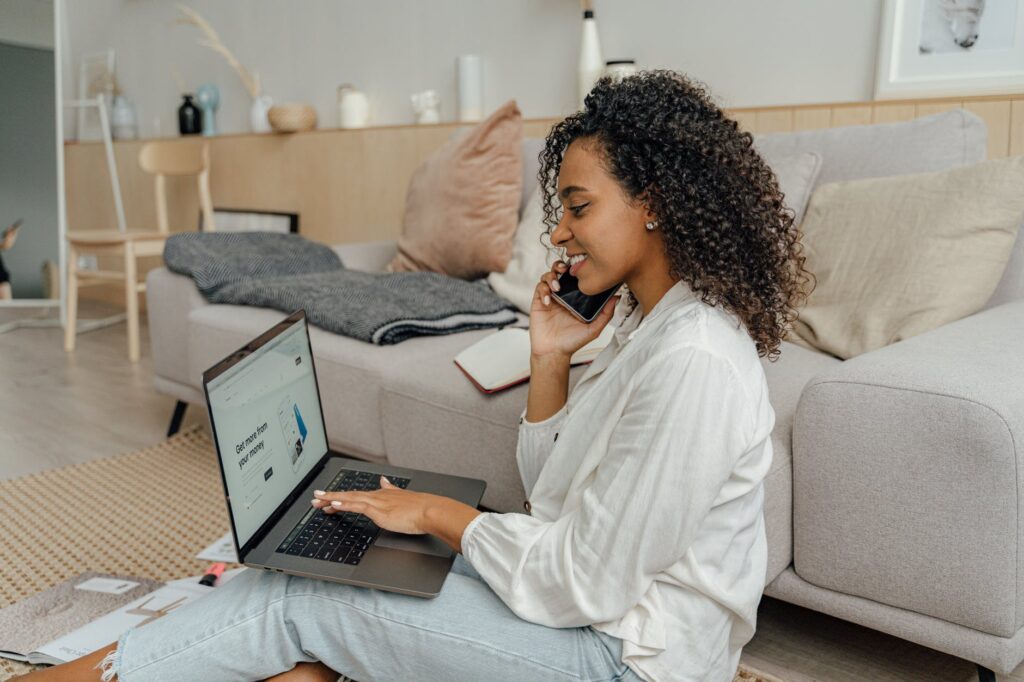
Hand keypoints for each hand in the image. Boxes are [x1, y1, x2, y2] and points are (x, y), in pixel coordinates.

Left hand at [311, 476, 434, 534]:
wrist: (431, 510)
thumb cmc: (421, 509)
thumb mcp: (403, 496)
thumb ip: (392, 489)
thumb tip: (384, 480)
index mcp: (382, 495)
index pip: (356, 495)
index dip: (340, 496)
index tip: (328, 498)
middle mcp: (377, 497)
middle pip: (349, 495)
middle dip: (330, 496)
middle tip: (314, 497)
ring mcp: (377, 503)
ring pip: (349, 498)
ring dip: (332, 498)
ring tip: (317, 499)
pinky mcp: (379, 511)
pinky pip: (357, 506)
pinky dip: (344, 504)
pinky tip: (333, 504)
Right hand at [529, 259, 619, 359]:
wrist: (554, 352)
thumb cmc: (573, 341)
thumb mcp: (594, 328)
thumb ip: (606, 313)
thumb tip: (617, 297)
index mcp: (576, 297)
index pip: (575, 276)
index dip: (576, 268)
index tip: (581, 267)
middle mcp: (563, 295)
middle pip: (559, 271)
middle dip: (561, 265)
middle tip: (565, 269)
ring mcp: (550, 297)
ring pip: (547, 276)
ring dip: (551, 277)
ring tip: (557, 288)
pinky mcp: (539, 302)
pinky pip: (539, 288)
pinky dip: (543, 290)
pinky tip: (549, 300)